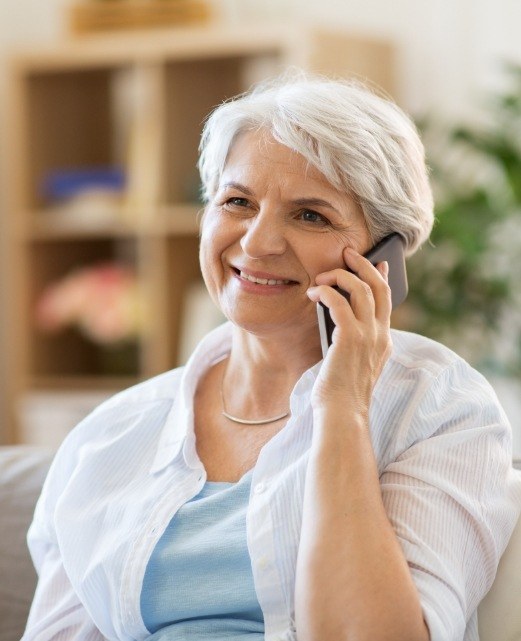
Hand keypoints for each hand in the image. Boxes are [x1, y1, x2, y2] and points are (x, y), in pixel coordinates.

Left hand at [306, 246, 392, 417]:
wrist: (342, 414)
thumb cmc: (340, 392)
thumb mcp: (352, 362)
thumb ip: (353, 340)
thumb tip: (338, 314)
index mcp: (384, 341)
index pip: (387, 301)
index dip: (382, 278)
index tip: (379, 263)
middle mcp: (380, 335)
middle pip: (379, 287)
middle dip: (363, 265)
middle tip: (347, 253)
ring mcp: (368, 336)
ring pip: (361, 289)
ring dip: (340, 276)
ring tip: (322, 276)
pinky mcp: (350, 338)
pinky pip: (339, 302)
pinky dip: (326, 292)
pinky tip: (313, 294)